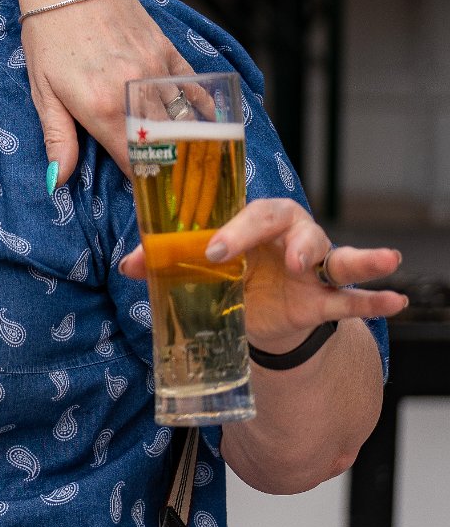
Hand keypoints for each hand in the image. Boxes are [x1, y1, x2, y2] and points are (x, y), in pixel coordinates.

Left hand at [22, 0, 189, 186]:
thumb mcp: (42, 90)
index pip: (134, 163)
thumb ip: (57, 138)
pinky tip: (206, 131)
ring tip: (192, 174)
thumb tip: (58, 182)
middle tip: (175, 197)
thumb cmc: (47, 36)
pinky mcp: (170, 52)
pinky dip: (201, 113)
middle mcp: (137, 91)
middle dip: (170, 174)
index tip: (147, 206)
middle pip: (165, 148)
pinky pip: (194, 91)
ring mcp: (159, 70)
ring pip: (184, 122)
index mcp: (103, 107)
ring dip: (188, 149)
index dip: (143, 188)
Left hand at [117, 198, 405, 351]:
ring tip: (383, 259)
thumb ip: (165, 261)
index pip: (249, 215)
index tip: (213, 252)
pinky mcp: (325, 301)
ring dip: (359, 260)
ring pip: (339, 257)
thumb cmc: (224, 272)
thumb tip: (128, 264)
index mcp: (254, 223)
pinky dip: (375, 300)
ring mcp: (313, 269)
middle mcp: (289, 238)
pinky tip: (397, 300)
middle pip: (296, 227)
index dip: (235, 232)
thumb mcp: (195, 267)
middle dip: (294, 242)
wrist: (249, 311)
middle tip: (289, 262)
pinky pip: (354, 298)